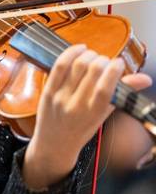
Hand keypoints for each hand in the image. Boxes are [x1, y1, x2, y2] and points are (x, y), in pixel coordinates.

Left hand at [23, 44, 151, 189]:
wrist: (54, 144)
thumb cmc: (82, 129)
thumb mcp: (104, 114)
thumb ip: (122, 94)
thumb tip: (146, 79)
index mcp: (94, 113)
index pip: (105, 87)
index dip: (114, 69)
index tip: (118, 63)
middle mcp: (76, 105)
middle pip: (92, 71)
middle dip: (103, 60)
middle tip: (105, 62)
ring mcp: (60, 98)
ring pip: (77, 65)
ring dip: (89, 54)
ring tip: (94, 56)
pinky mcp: (48, 91)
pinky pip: (59, 66)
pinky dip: (71, 53)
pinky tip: (80, 49)